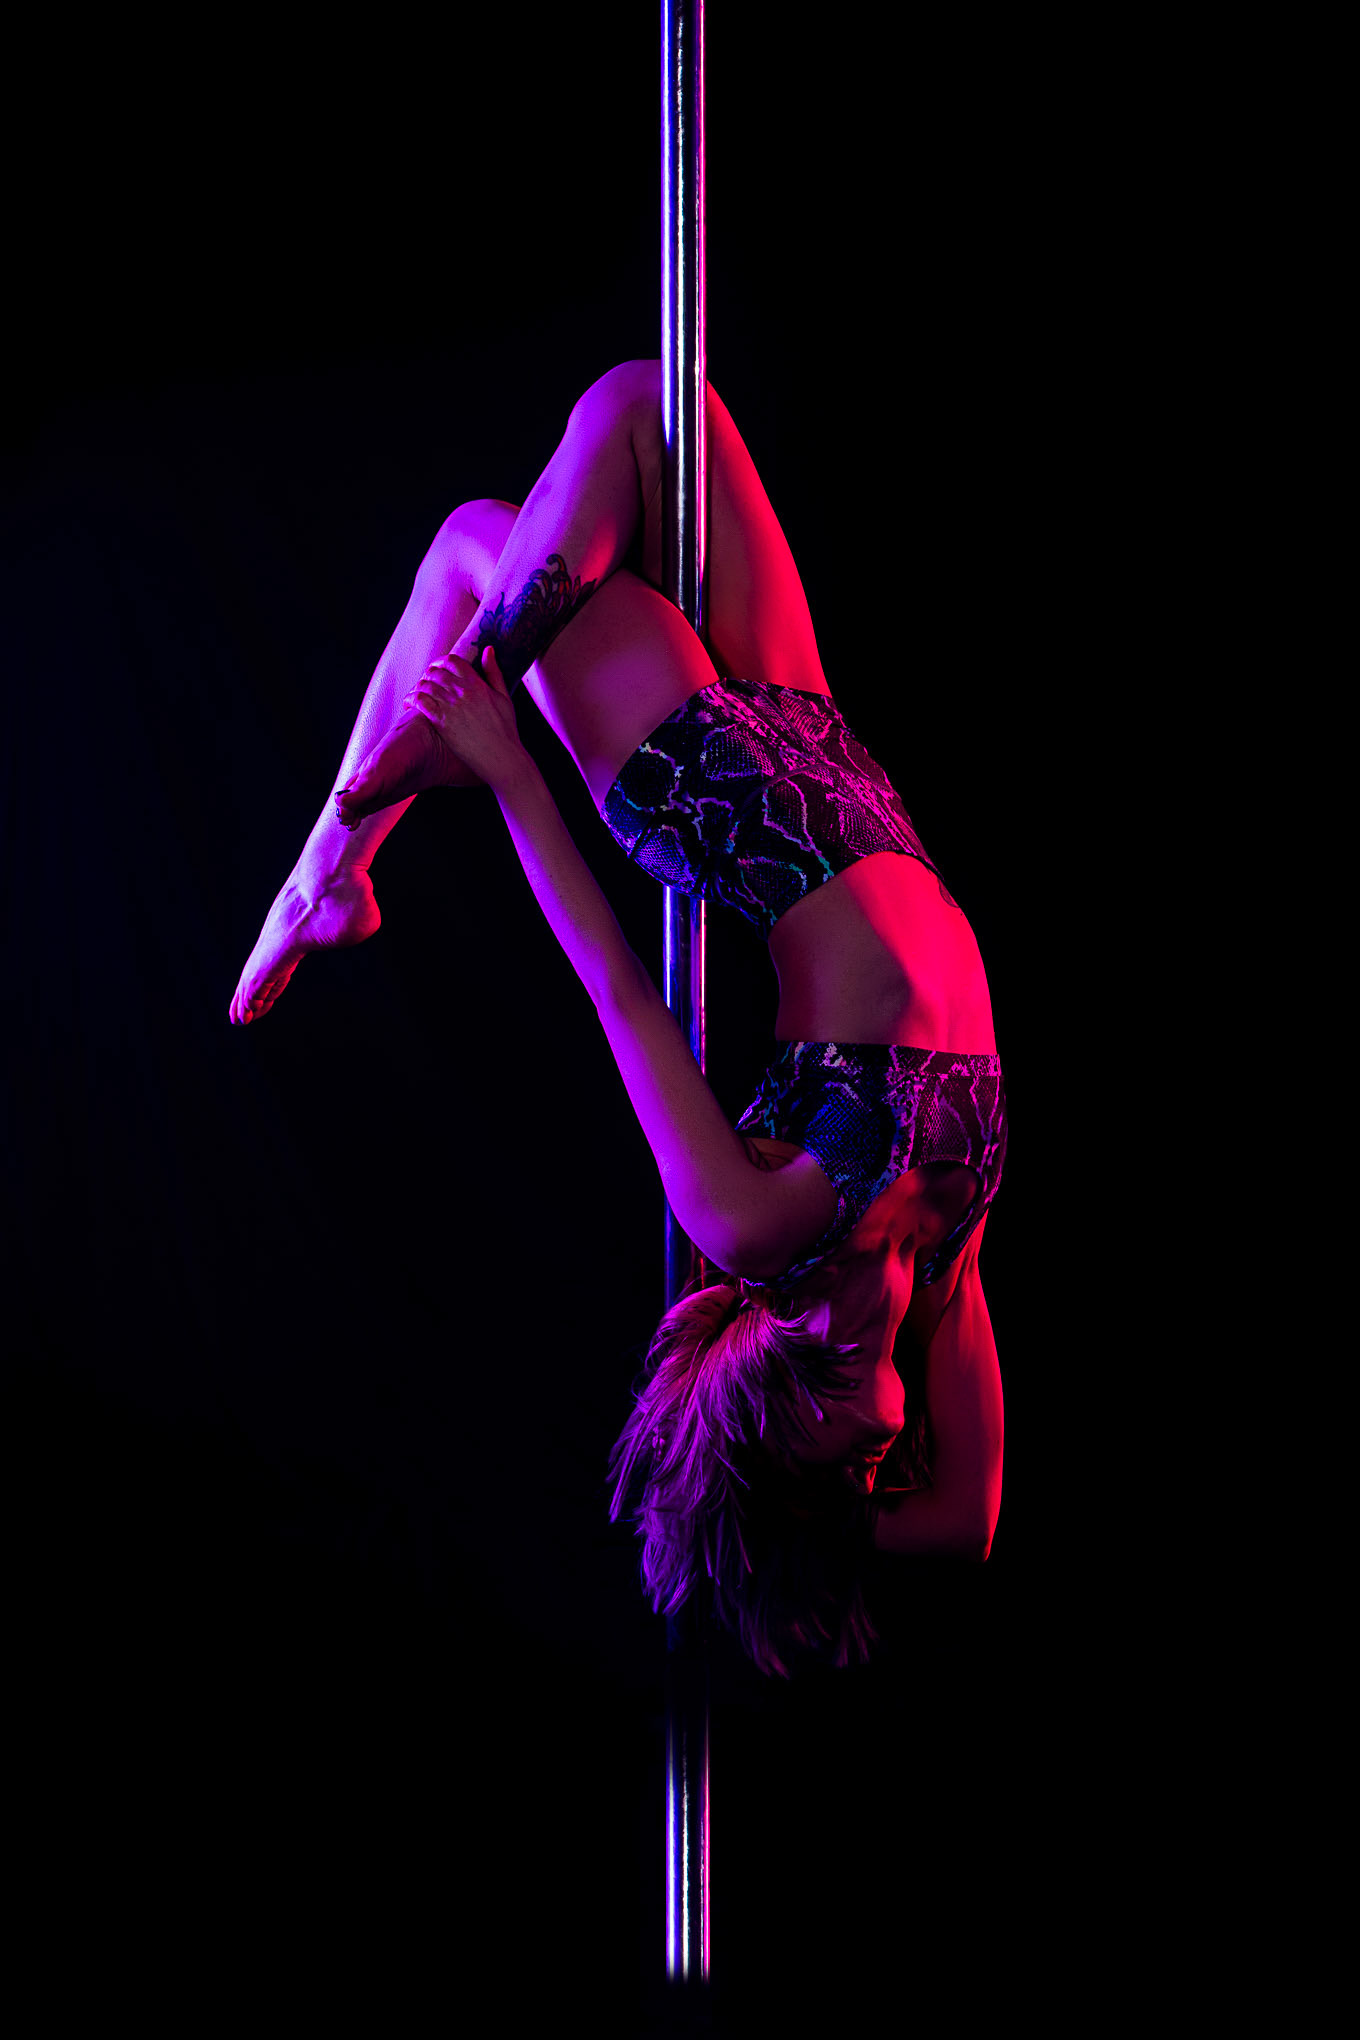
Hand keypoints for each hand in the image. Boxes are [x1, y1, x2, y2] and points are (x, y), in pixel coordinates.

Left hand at [404, 646, 526, 790]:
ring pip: (425, 685)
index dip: (441, 662)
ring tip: (416, 693)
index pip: (452, 661)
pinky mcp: (442, 722)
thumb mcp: (504, 696)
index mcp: (478, 684)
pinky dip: (411, 699)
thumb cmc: (506, 730)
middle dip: (427, 674)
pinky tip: (408, 704)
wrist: (501, 757)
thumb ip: (494, 672)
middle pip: (436, 672)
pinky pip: (420, 702)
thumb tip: (488, 649)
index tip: (437, 668)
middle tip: (423, 681)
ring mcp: (451, 706)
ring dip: (417, 686)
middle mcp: (463, 692)